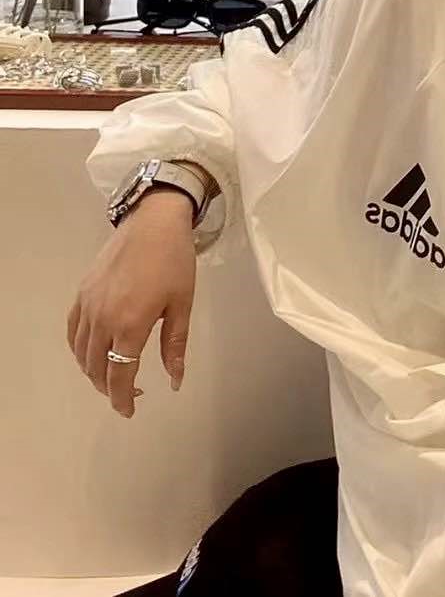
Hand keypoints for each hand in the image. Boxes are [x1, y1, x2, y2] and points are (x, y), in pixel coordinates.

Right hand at [67, 189, 195, 418]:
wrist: (154, 221)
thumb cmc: (175, 261)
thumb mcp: (183, 305)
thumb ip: (175, 346)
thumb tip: (175, 381)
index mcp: (130, 324)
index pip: (120, 375)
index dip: (122, 399)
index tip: (129, 411)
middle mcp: (103, 319)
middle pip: (96, 368)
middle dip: (109, 388)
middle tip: (127, 394)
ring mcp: (88, 305)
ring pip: (81, 352)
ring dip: (93, 371)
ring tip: (112, 375)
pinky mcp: (82, 292)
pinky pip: (72, 330)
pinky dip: (79, 348)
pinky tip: (92, 351)